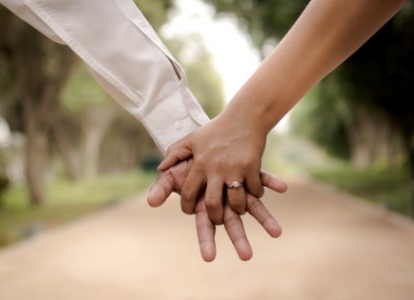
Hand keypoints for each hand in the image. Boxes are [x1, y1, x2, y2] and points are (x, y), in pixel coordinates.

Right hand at [148, 160, 286, 260]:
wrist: (203, 145)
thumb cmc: (186, 164)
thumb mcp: (172, 175)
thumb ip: (162, 187)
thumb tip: (150, 201)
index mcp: (205, 203)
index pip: (204, 225)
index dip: (206, 241)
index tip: (209, 257)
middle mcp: (224, 200)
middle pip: (231, 222)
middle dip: (238, 239)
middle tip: (246, 255)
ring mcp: (238, 188)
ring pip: (252, 206)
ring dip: (264, 219)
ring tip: (277, 232)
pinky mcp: (248, 173)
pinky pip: (261, 179)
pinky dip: (272, 183)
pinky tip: (283, 188)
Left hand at [158, 113, 267, 223]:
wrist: (243, 116)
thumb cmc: (216, 130)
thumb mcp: (192, 139)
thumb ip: (175, 153)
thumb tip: (160, 168)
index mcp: (200, 164)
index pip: (189, 193)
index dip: (188, 207)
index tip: (191, 211)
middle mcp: (216, 168)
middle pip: (213, 204)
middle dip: (215, 217)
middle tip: (217, 219)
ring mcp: (235, 168)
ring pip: (236, 202)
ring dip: (237, 209)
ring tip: (237, 208)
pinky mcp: (253, 166)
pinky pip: (254, 190)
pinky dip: (255, 194)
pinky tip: (253, 192)